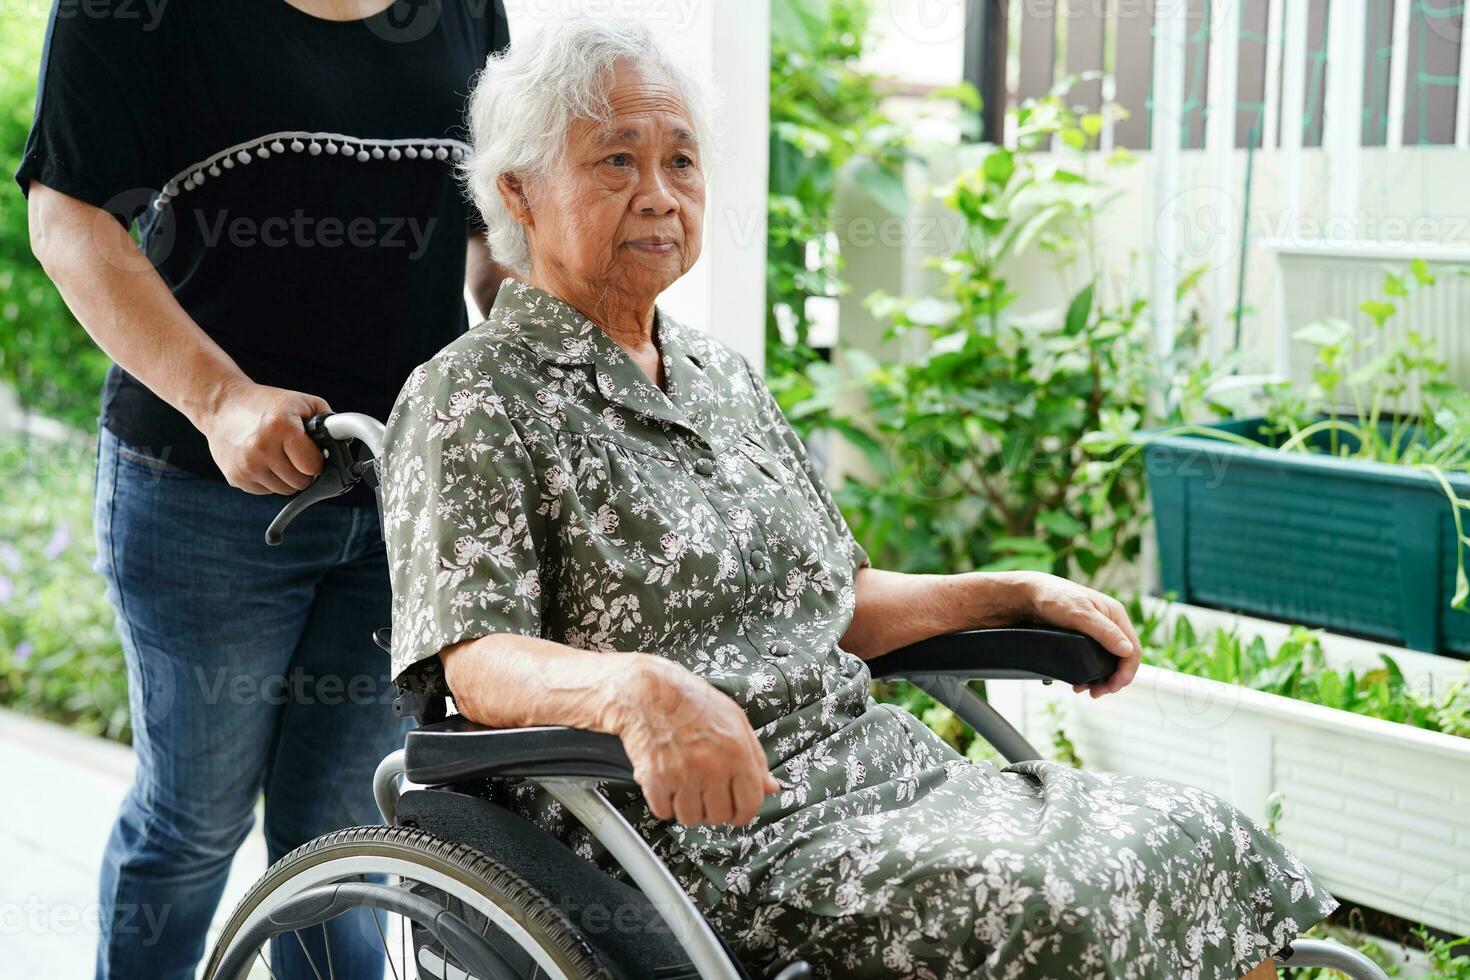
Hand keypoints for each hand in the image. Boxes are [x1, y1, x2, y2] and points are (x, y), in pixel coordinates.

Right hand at [195, 379, 331, 494]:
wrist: (222, 405)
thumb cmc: (267, 403)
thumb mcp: (302, 403)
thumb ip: (329, 423)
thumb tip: (344, 445)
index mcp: (280, 427)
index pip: (313, 466)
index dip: (317, 461)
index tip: (313, 453)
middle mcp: (260, 448)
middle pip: (300, 482)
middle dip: (304, 471)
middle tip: (295, 454)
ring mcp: (246, 465)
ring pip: (285, 490)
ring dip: (287, 477)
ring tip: (277, 454)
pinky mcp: (235, 477)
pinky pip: (266, 491)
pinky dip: (269, 480)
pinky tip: (262, 460)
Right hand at [612, 656, 780, 826]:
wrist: (647, 691)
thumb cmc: (692, 702)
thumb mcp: (735, 721)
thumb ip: (756, 758)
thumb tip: (771, 788)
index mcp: (736, 752)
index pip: (749, 804)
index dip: (743, 813)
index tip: (735, 812)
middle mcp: (711, 766)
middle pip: (720, 816)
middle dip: (713, 809)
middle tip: (705, 791)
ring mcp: (682, 774)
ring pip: (691, 818)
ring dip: (688, 808)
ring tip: (684, 786)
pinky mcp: (655, 779)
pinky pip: (664, 812)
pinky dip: (664, 803)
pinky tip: (666, 784)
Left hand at [1013, 572, 1141, 697]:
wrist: (1028, 595)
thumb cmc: (1054, 597)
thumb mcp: (1080, 614)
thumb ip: (1105, 632)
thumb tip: (1127, 651)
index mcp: (1115, 614)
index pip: (1133, 648)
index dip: (1127, 671)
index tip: (1114, 686)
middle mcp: (1109, 623)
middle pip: (1122, 658)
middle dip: (1113, 679)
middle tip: (1097, 693)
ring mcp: (1097, 631)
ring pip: (1108, 661)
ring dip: (1101, 679)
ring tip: (1086, 690)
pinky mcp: (1084, 638)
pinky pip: (1094, 659)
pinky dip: (1090, 673)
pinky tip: (1080, 681)